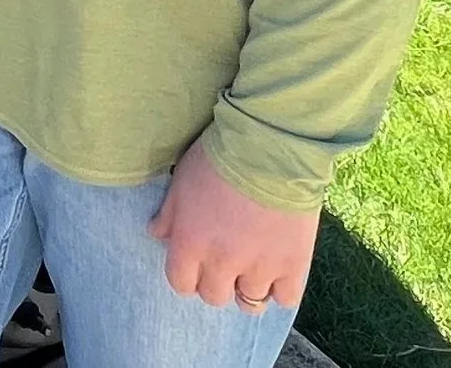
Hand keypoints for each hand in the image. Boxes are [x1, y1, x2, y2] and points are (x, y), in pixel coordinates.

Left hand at [146, 138, 316, 314]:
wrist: (269, 148)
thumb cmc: (218, 158)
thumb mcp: (181, 181)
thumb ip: (169, 214)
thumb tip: (157, 234)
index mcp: (190, 243)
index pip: (180, 284)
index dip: (187, 276)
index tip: (196, 265)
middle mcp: (222, 262)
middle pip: (214, 297)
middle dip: (217, 281)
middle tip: (225, 263)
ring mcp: (259, 267)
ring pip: (250, 302)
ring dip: (248, 287)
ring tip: (253, 266)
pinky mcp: (293, 265)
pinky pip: (285, 299)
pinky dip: (281, 290)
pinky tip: (278, 271)